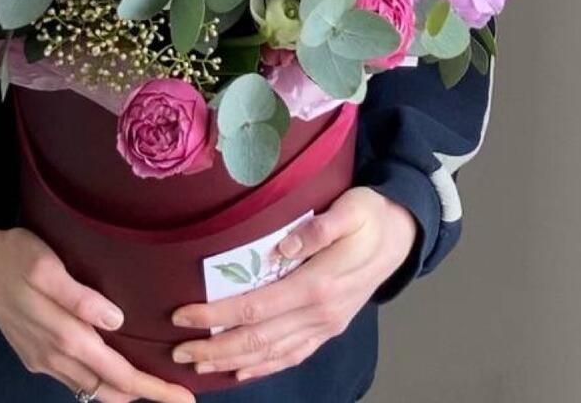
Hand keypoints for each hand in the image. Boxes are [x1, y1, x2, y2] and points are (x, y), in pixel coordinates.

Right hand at [0, 210, 194, 402]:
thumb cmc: (15, 255)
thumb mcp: (45, 266)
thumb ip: (78, 297)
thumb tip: (115, 320)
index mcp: (62, 336)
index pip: (116, 373)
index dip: (150, 387)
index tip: (181, 396)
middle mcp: (54, 357)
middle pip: (106, 388)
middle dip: (143, 394)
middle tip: (179, 395)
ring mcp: (42, 359)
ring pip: (90, 387)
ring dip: (120, 391)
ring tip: (152, 386)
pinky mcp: (34, 354)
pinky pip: (73, 379)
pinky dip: (98, 381)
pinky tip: (110, 370)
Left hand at [168, 187, 417, 381]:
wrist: (402, 234)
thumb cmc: (370, 215)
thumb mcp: (350, 209)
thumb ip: (320, 228)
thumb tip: (284, 247)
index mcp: (319, 284)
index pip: (257, 307)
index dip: (217, 314)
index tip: (183, 315)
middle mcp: (320, 313)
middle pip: (258, 339)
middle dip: (215, 347)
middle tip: (178, 351)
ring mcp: (326, 325)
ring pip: (272, 353)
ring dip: (233, 361)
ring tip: (198, 365)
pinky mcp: (329, 327)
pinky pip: (293, 355)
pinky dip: (264, 367)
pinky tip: (242, 371)